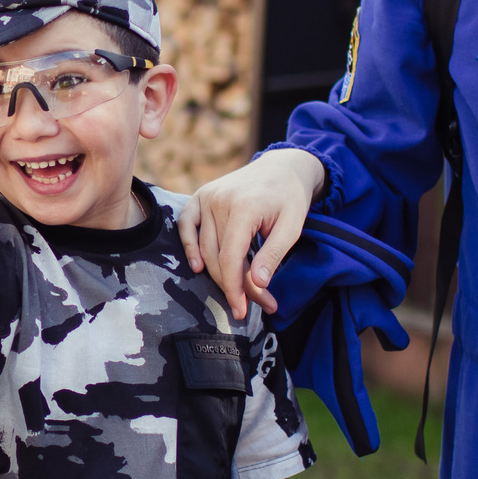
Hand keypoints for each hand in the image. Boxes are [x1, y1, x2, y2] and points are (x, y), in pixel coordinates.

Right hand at [177, 148, 325, 320]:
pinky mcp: (200, 196)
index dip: (234, 288)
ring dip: (217, 274)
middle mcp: (219, 200)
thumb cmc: (290, 198)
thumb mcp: (292, 228)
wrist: (283, 167)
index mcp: (244, 207)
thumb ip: (272, 256)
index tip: (242, 311)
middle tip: (250, 305)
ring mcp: (207, 196)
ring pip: (204, 247)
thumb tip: (257, 285)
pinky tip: (196, 266)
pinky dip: (188, 246)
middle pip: (217, 256)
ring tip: (236, 292)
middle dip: (232, 285)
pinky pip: (185, 224)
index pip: (231, 257)